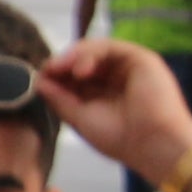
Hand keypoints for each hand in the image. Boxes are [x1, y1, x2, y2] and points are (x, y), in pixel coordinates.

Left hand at [39, 39, 191, 177]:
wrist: (154, 144)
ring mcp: (128, 67)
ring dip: (72, 56)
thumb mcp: (80, 117)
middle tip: (46, 71)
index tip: (40, 80)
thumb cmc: (120, 137)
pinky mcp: (141, 59)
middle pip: (81, 60)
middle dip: (60, 64)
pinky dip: (89, 53)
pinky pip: (109, 47)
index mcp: (102, 93)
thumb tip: (38, 81)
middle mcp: (116, 78)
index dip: (55, 74)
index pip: (73, 76)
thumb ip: (59, 98)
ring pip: (93, 50)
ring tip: (59, 69)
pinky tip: (79, 70)